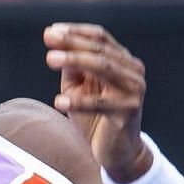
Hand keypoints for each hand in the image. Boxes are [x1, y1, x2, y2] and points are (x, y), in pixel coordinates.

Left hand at [44, 23, 150, 181]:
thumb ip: (71, 68)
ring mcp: (134, 90)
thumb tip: (56, 46)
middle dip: (72, 43)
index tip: (51, 31)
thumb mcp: (79, 87)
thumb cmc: (95, 117)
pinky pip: (102, 103)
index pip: (100, 38)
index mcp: (123, 61)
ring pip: (103, 68)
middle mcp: (133, 71)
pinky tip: (59, 102)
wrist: (117, 152)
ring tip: (50, 59)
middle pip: (100, 50)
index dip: (76, 32)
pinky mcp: (129, 112)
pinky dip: (79, 102)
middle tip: (49, 40)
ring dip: (75, 61)